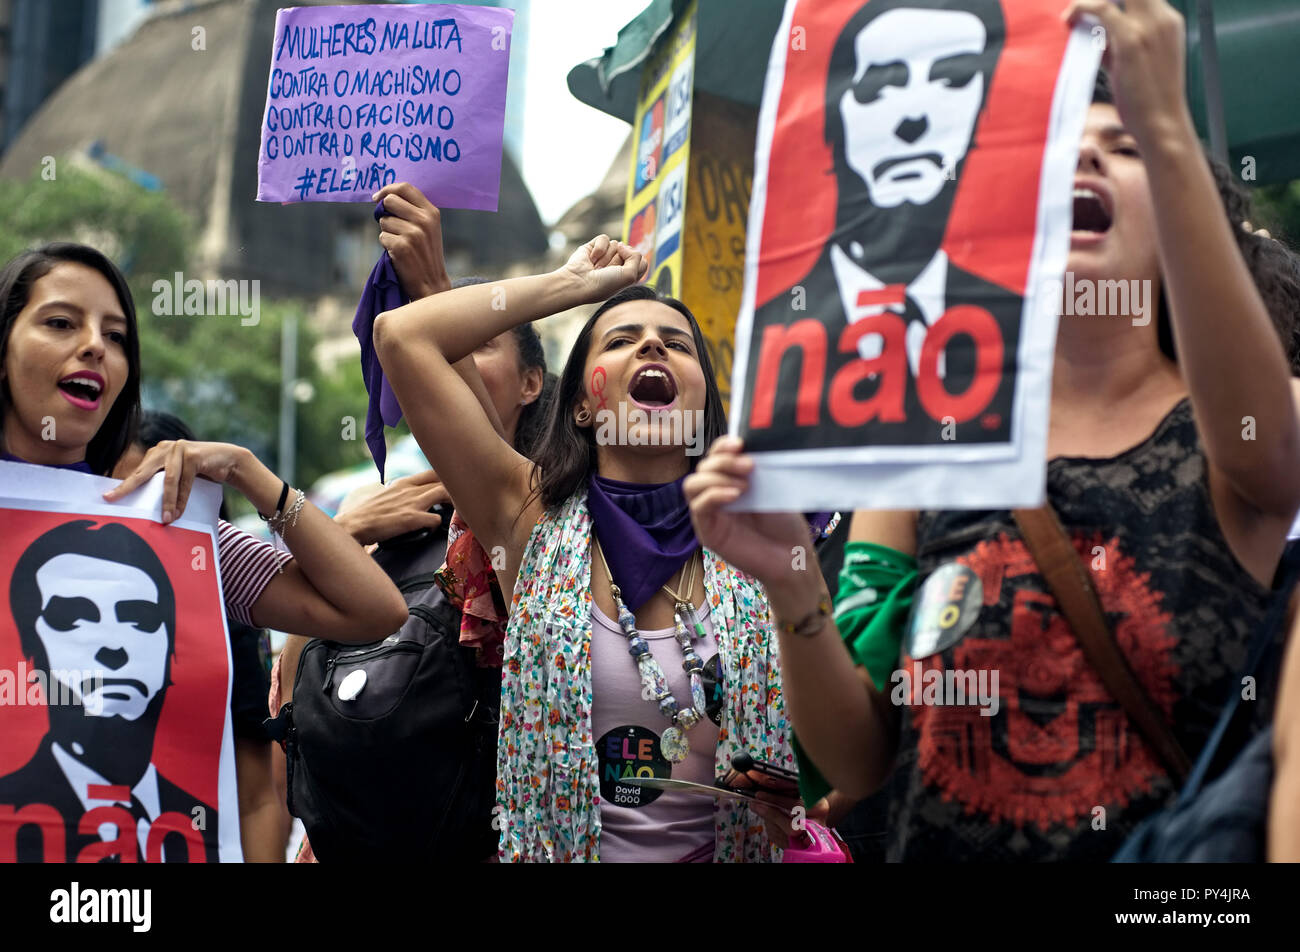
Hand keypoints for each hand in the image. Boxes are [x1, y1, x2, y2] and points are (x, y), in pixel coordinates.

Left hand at [104, 440, 247, 523]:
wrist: (229, 460)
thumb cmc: (202, 472)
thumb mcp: (180, 476)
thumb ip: (165, 483)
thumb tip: (149, 506)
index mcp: (157, 453)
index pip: (138, 472)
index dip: (124, 485)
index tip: (108, 497)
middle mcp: (165, 448)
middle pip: (143, 472)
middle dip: (128, 487)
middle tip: (113, 499)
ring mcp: (178, 448)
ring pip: (168, 480)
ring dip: (167, 502)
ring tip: (165, 519)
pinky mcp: (193, 454)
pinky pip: (185, 481)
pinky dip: (182, 498)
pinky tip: (178, 511)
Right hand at [334, 469, 450, 544]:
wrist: (351, 525)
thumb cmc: (367, 514)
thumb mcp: (386, 497)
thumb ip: (401, 495)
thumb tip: (412, 499)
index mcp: (403, 484)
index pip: (433, 473)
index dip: (448, 479)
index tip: (456, 487)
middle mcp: (410, 490)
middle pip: (444, 481)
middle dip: (458, 490)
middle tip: (466, 502)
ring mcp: (411, 503)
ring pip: (444, 493)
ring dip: (455, 504)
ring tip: (460, 514)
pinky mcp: (410, 519)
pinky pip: (436, 519)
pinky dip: (439, 525)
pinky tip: (434, 530)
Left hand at [373, 182, 450, 298]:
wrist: (432, 284)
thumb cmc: (426, 254)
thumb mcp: (428, 228)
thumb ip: (413, 211)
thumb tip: (385, 197)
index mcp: (431, 212)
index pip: (405, 188)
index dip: (387, 189)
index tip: (378, 197)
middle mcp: (424, 220)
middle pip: (390, 201)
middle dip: (384, 212)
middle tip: (391, 225)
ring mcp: (413, 233)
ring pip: (383, 221)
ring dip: (387, 232)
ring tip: (400, 244)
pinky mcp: (401, 247)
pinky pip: (382, 237)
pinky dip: (386, 245)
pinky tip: (398, 254)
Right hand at [557, 235, 646, 303]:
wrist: (579, 282)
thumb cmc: (604, 284)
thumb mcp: (630, 276)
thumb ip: (636, 258)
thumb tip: (621, 245)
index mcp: (627, 276)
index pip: (642, 262)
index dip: (635, 263)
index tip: (624, 272)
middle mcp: (618, 265)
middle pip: (629, 252)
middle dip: (618, 261)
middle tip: (607, 272)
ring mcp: (606, 255)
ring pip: (616, 244)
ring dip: (607, 257)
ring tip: (597, 268)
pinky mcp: (594, 247)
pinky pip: (604, 238)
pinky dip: (599, 249)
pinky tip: (592, 259)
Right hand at [684, 436, 817, 601]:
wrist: (792, 555)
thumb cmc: (784, 523)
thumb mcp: (772, 487)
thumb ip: (756, 468)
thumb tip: (748, 446)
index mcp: (731, 480)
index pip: (715, 455)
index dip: (722, 446)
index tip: (740, 443)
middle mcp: (717, 494)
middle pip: (702, 467)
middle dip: (723, 461)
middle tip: (749, 466)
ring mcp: (710, 514)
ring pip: (692, 484)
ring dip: (716, 477)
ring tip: (744, 485)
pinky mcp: (708, 532)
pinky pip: (698, 507)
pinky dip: (713, 495)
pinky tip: (734, 495)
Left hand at [1063, 0, 1190, 144]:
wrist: (1162, 123)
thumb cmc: (1147, 101)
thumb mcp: (1133, 63)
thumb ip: (1117, 45)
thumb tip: (1095, 36)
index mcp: (1169, 22)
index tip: (1093, 9)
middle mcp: (1163, 18)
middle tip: (1082, 8)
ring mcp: (1149, 27)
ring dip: (1090, 0)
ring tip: (1071, 14)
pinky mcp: (1131, 40)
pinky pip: (1103, 7)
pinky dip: (1082, 7)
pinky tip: (1068, 19)